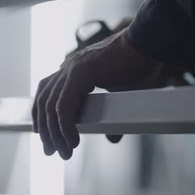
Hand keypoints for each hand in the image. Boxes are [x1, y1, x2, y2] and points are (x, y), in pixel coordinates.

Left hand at [32, 30, 162, 159]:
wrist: (150, 43)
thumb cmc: (141, 65)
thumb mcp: (124, 95)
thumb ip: (114, 115)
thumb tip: (113, 138)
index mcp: (75, 68)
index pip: (47, 93)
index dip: (43, 117)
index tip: (46, 138)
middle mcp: (70, 66)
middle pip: (44, 101)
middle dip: (45, 130)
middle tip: (51, 151)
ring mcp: (73, 67)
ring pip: (51, 105)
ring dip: (55, 132)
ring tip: (64, 151)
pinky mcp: (82, 71)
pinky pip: (65, 104)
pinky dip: (65, 125)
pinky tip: (71, 140)